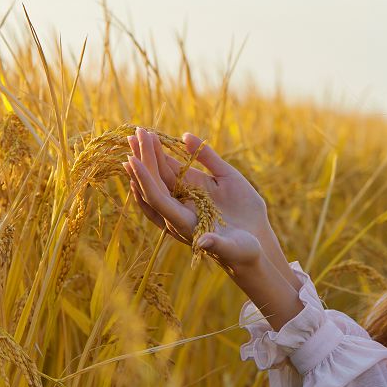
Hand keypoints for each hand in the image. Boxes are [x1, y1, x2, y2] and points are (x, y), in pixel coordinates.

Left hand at [123, 127, 283, 274]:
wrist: (254, 245)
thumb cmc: (243, 252)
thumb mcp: (233, 249)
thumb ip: (217, 245)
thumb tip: (202, 243)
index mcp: (183, 222)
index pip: (158, 198)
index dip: (145, 180)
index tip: (132, 160)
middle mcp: (181, 207)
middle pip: (155, 181)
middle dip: (145, 158)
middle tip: (135, 135)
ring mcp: (190, 196)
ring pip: (164, 174)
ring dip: (151, 154)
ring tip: (139, 133)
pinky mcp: (202, 187)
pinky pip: (182, 169)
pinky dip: (170, 157)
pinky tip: (162, 141)